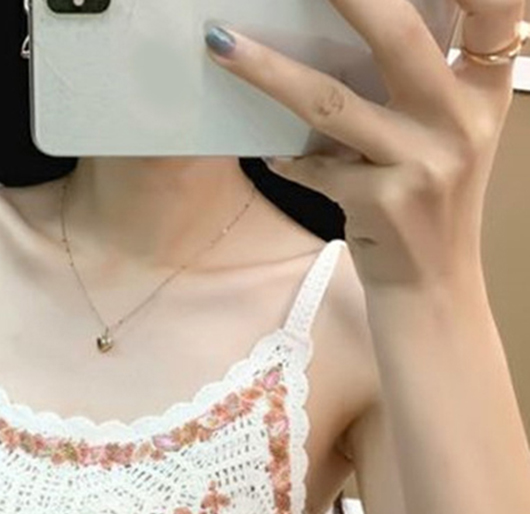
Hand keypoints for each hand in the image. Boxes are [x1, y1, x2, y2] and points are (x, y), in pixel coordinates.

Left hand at [203, 2, 524, 288]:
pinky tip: (269, 153)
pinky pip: (313, 166)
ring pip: (331, 102)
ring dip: (267, 70)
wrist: (432, 284)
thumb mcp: (448, 133)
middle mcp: (461, 119)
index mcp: (483, 89)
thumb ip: (420, 82)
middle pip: (398, 36)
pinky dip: (286, 158)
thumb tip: (355, 23)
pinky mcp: (383, 202)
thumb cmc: (429, 200)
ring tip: (222, 43)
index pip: (494, 8)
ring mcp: (423, 163)